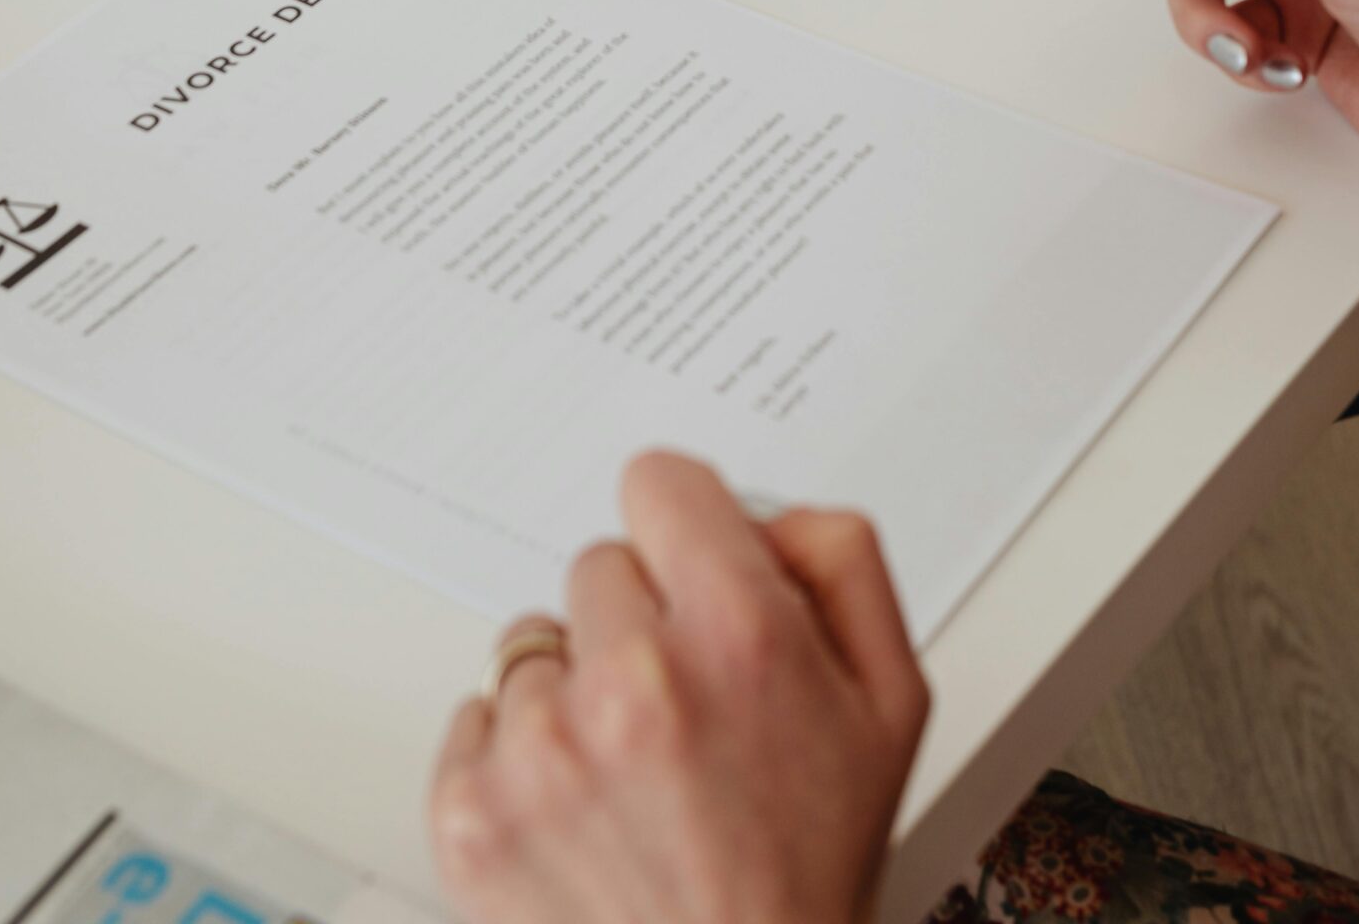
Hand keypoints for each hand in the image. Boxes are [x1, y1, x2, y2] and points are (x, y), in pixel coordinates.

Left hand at [430, 452, 928, 923]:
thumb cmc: (807, 877)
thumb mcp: (888, 708)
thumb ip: (843, 567)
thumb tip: (769, 512)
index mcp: (739, 638)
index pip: (659, 481)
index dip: (683, 525)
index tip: (687, 568)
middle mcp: (633, 684)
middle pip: (598, 565)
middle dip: (637, 622)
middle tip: (683, 714)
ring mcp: (542, 753)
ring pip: (535, 646)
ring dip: (574, 696)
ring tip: (634, 782)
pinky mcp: (471, 815)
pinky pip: (474, 720)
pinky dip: (514, 760)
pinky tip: (578, 816)